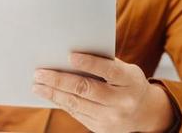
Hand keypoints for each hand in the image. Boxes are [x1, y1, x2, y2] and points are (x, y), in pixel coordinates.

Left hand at [32, 53, 174, 131]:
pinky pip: (75, 113)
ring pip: (76, 103)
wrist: (144, 114)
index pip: (109, 70)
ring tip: (37, 85)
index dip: (89, 63)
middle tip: (39, 73)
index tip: (69, 56)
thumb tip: (69, 55)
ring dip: (53, 93)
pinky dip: (59, 102)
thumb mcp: (125, 70)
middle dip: (59, 80)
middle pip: (86, 89)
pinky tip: (48, 94)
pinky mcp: (100, 128)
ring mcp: (111, 117)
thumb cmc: (127, 83)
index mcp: (130, 81)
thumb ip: (103, 63)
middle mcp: (122, 101)